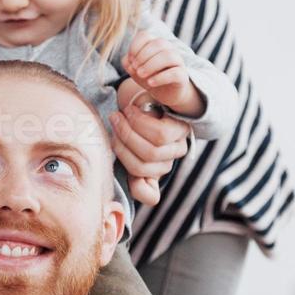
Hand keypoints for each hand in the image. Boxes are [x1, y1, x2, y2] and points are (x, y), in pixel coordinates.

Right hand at [111, 78, 189, 206]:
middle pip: (143, 167)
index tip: (120, 162)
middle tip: (112, 124)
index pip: (148, 195)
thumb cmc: (130, 125)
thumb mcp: (124, 146)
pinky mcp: (182, 130)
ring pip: (152, 150)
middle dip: (122, 144)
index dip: (135, 186)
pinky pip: (161, 134)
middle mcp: (168, 164)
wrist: (144, 99)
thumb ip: (130, 168)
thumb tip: (142, 191)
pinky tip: (132, 110)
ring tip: (121, 115)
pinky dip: (141, 121)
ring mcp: (178, 147)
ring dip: (130, 130)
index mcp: (153, 175)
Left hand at [123, 32, 201, 116]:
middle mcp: (169, 49)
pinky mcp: (182, 76)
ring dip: (151, 65)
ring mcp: (178, 62)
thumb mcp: (135, 70)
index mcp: (156, 44)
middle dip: (143, 56)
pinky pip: (174, 73)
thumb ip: (129, 63)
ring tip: (141, 75)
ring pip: (168, 56)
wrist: (166, 93)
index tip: (130, 59)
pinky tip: (150, 83)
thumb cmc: (150, 77)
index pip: (145, 36)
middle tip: (135, 68)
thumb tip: (128, 61)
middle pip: (158, 44)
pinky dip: (160, 77)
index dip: (135, 46)